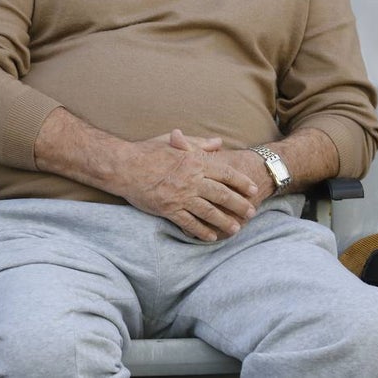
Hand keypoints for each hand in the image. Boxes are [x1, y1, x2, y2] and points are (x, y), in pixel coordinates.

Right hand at [123, 129, 259, 241]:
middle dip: (239, 204)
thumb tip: (218, 142)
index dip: (241, 182)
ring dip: (224, 221)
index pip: (225, 173)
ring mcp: (180, 196)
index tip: (253, 189)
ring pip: (209, 211)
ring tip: (235, 228)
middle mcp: (191, 180)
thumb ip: (199, 143)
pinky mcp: (169, 209)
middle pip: (222, 194)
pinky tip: (210, 236)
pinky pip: (189, 223)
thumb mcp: (174, 141)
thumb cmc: (147, 151)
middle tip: (251, 212)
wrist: (124, 166)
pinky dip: (201, 230)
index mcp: (194, 161)